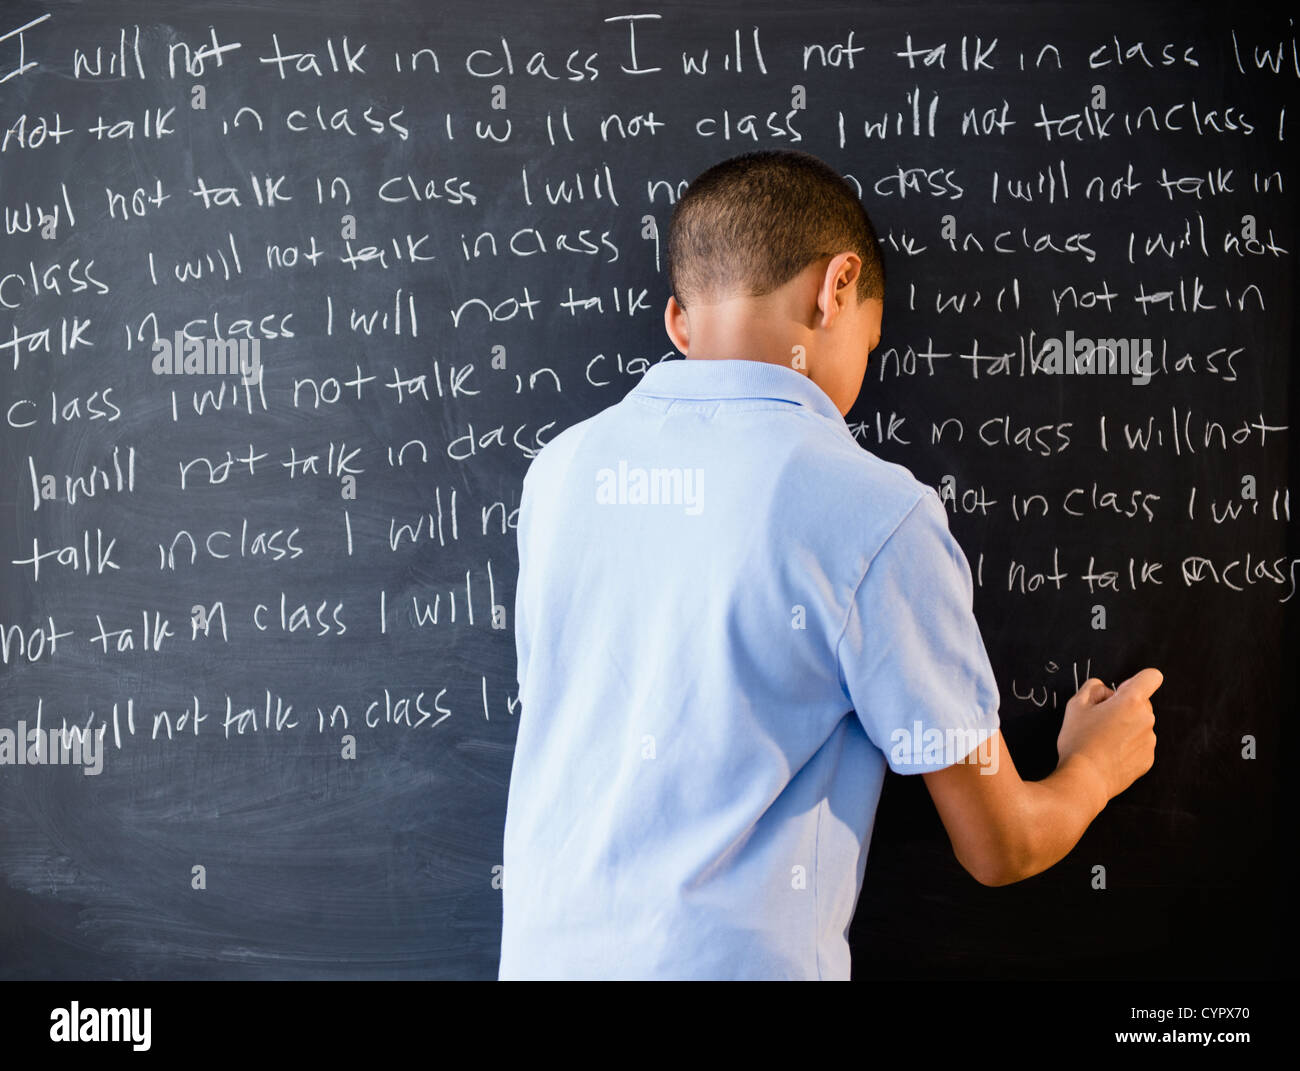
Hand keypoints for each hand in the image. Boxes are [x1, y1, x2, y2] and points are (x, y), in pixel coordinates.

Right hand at [1057, 668, 1161, 803]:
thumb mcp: (1075, 705)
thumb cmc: (1079, 741)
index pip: (1151, 677)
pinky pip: (1140, 745)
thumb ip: (1093, 687)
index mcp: (1131, 702)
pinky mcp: (1147, 760)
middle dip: (1125, 706)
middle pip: (1143, 703)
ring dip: (1126, 728)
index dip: (1135, 681)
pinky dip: (1127, 747)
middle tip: (1100, 720)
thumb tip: (1105, 690)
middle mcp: (1147, 719)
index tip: (1119, 693)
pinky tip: (1108, 755)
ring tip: (1102, 741)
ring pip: (1141, 725)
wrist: (1085, 779)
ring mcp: (1149, 741)